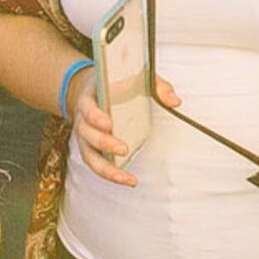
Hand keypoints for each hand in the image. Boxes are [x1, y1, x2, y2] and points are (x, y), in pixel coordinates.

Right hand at [69, 69, 178, 187]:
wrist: (91, 90)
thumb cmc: (114, 85)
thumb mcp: (130, 78)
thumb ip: (154, 85)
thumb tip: (175, 101)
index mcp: (89, 99)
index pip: (87, 108)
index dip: (95, 116)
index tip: (108, 123)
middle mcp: (83, 120)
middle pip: (87, 134)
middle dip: (104, 143)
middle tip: (123, 149)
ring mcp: (85, 138)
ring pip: (89, 156)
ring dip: (106, 169)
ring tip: (127, 178)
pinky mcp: (92, 150)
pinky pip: (96, 165)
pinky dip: (110, 175)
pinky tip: (128, 180)